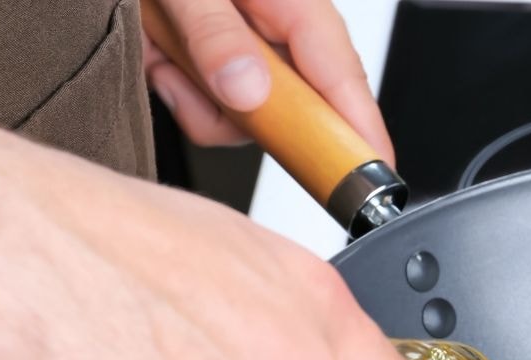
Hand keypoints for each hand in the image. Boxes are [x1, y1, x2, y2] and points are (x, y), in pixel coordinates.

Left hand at [141, 0, 393, 163]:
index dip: (361, 128)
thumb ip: (215, 32)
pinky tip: (156, 51)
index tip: (373, 172)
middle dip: (242, 110)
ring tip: (162, 43)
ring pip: (247, 119)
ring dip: (195, 96)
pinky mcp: (214, 67)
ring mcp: (245, 52)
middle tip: (194, 74)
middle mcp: (277, 29)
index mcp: (294, 2)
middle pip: (295, 110)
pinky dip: (175, 91)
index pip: (342, 76)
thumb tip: (250, 90)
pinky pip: (210, 113)